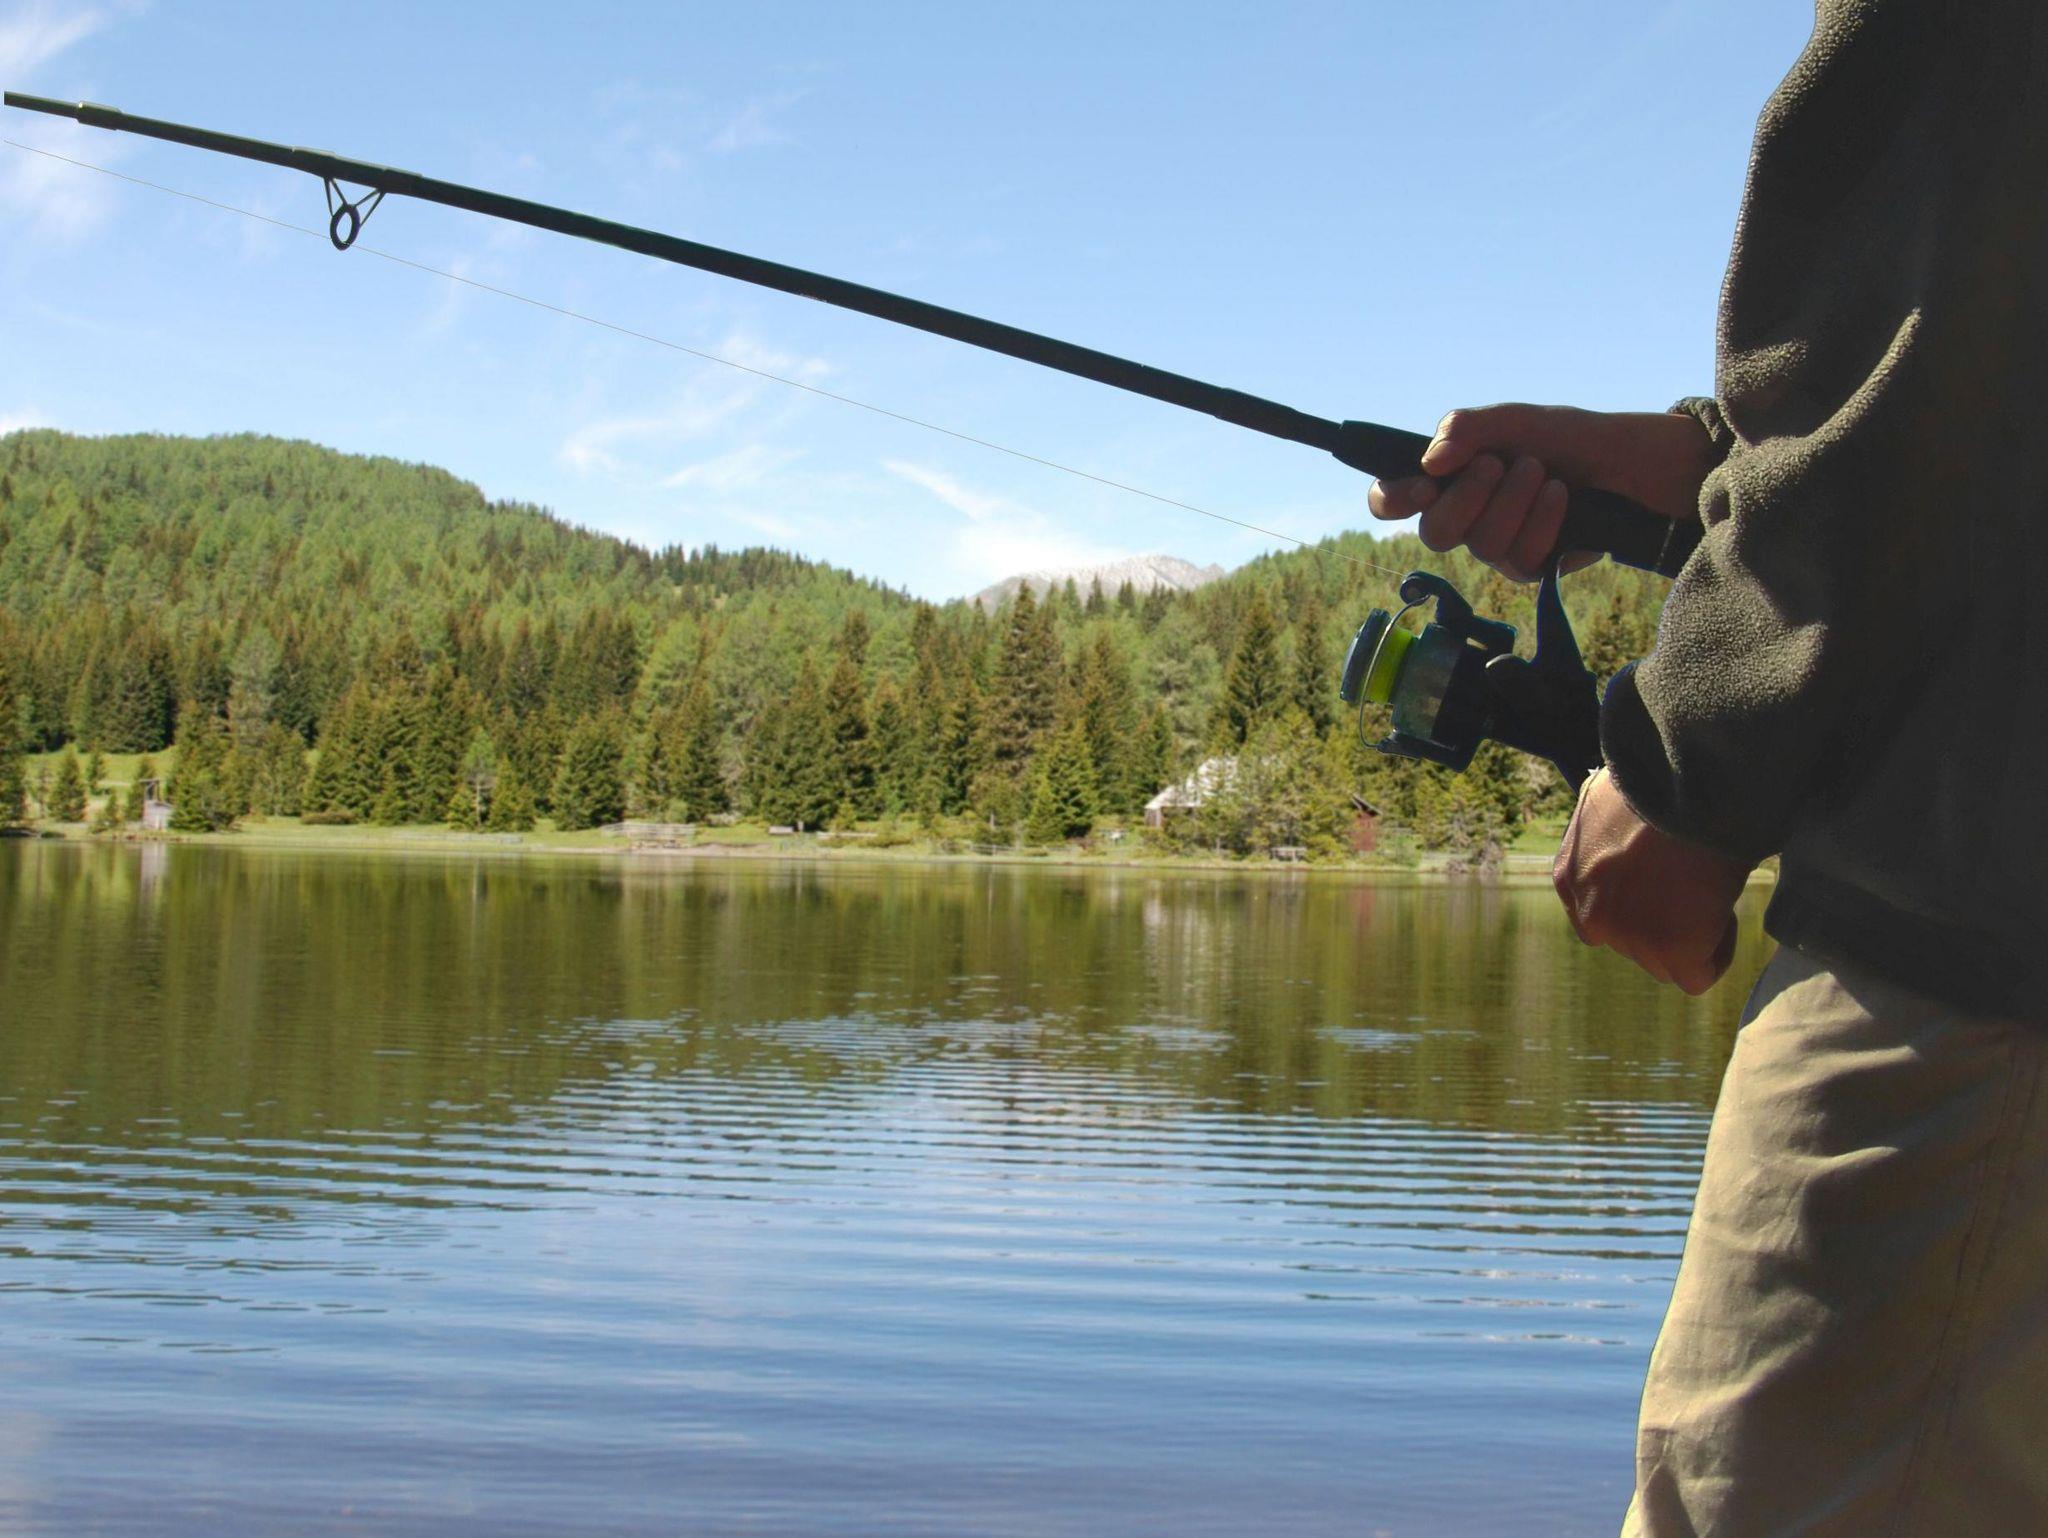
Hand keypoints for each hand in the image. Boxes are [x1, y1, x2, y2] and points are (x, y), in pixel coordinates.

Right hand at [1366, 404, 1714, 580]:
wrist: (1630, 461)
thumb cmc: (1569, 437)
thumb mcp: (1515, 420)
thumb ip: (1466, 430)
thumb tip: (1429, 462)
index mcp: (1449, 479)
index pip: (1392, 501)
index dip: (1393, 499)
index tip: (1424, 483)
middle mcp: (1465, 517)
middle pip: (1434, 534)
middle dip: (1468, 496)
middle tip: (1499, 463)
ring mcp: (1496, 546)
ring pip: (1480, 545)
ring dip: (1514, 500)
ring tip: (1542, 471)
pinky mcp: (1531, 566)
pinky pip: (1519, 559)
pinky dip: (1541, 521)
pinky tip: (1561, 498)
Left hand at [1552, 769, 1753, 994]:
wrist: (1687, 783)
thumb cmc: (1656, 780)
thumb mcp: (1603, 802)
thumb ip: (1604, 838)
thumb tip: (1625, 843)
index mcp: (1569, 878)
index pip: (1599, 916)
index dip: (1638, 904)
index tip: (1665, 879)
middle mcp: (1590, 913)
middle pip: (1633, 943)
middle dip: (1664, 921)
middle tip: (1693, 880)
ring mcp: (1627, 936)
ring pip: (1664, 962)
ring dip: (1691, 933)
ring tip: (1708, 888)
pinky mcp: (1669, 949)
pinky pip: (1696, 976)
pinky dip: (1716, 952)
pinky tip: (1723, 910)